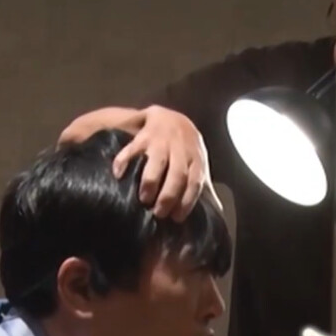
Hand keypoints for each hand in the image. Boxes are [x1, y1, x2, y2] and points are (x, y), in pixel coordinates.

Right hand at [112, 105, 218, 220]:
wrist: (169, 117)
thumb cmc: (185, 148)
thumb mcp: (197, 163)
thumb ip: (202, 187)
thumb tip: (216, 212)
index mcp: (196, 159)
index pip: (194, 181)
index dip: (187, 201)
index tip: (177, 217)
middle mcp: (180, 149)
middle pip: (177, 174)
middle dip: (168, 195)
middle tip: (158, 213)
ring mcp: (162, 141)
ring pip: (157, 161)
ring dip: (150, 181)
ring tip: (143, 198)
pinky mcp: (143, 135)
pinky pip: (132, 147)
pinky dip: (124, 160)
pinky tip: (119, 175)